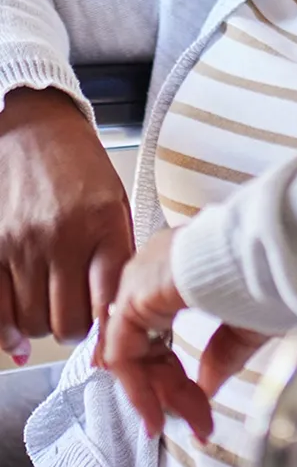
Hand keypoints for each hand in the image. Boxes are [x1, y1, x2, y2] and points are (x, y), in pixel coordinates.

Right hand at [0, 87, 134, 360]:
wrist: (32, 129)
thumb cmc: (79, 166)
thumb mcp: (114, 202)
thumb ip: (116, 255)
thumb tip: (109, 316)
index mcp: (102, 223)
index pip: (108, 301)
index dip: (111, 330)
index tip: (112, 338)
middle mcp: (61, 237)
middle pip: (67, 324)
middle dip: (76, 330)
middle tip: (78, 315)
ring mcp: (21, 245)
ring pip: (33, 323)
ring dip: (43, 325)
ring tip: (50, 307)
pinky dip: (7, 331)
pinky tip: (17, 331)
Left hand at [103, 228, 268, 440]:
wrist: (270, 252)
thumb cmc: (272, 272)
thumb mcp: (248, 322)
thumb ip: (222, 353)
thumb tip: (207, 385)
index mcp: (183, 264)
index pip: (161, 331)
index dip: (177, 376)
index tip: (199, 410)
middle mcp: (156, 267)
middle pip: (146, 344)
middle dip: (170, 390)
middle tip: (196, 422)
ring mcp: (142, 277)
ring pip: (132, 350)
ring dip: (156, 392)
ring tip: (179, 420)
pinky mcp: (134, 294)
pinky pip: (122, 352)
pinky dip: (137, 387)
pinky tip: (157, 411)